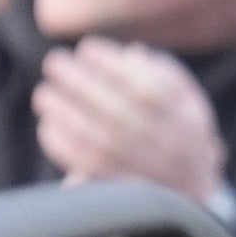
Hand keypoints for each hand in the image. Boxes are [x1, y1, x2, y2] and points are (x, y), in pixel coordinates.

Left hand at [30, 38, 225, 205]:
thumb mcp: (186, 97)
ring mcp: (145, 170)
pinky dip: (63, 145)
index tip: (86, 48)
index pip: (147, 88)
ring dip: (64, 114)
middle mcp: (167, 147)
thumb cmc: (179, 128)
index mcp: (185, 120)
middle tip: (54, 63)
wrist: (191, 187)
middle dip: (79, 84)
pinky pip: (87, 167)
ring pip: (98, 141)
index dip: (113, 65)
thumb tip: (131, 54)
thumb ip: (162, 72)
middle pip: (117, 113)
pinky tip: (48, 125)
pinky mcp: (122, 188)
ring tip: (44, 94)